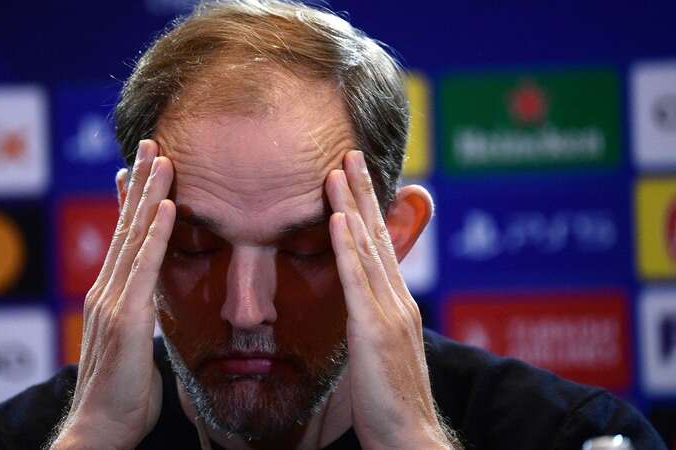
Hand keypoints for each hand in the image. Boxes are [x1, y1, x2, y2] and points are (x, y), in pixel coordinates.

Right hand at [50, 140, 175, 449]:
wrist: (100, 428)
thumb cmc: (121, 394)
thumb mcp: (133, 344)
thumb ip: (141, 315)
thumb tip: (154, 302)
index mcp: (111, 295)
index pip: (123, 238)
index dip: (133, 201)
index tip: (142, 169)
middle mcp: (106, 289)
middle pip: (125, 226)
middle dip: (139, 183)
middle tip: (150, 144)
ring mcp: (112, 300)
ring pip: (133, 236)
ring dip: (149, 194)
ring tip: (161, 158)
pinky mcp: (126, 317)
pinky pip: (145, 267)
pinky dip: (156, 234)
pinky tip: (169, 207)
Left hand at [325, 151, 455, 449]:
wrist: (408, 435)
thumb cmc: (390, 399)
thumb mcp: (380, 350)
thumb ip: (371, 320)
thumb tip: (357, 304)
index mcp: (397, 303)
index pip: (379, 246)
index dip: (366, 209)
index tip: (352, 178)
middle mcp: (397, 299)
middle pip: (377, 235)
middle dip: (361, 192)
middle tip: (348, 153)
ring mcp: (389, 312)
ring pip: (367, 248)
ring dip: (351, 206)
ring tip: (338, 170)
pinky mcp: (374, 330)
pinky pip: (358, 281)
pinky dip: (348, 247)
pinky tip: (339, 219)